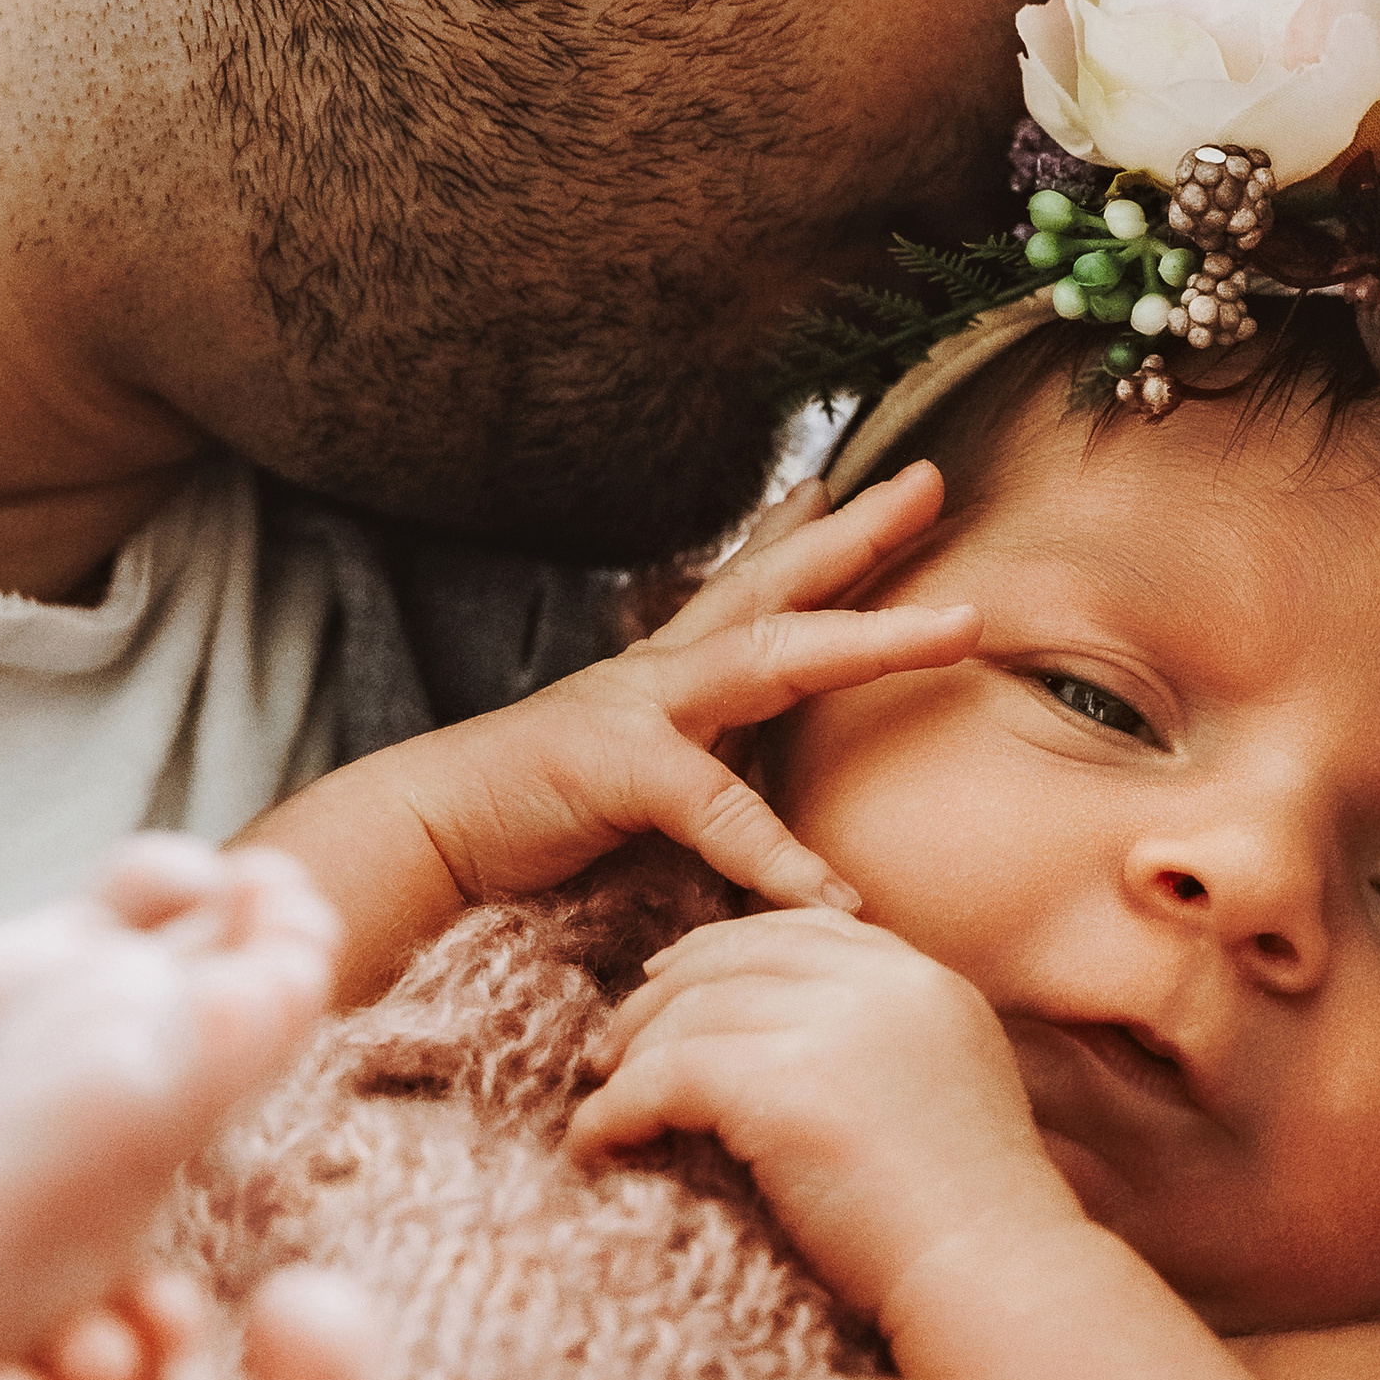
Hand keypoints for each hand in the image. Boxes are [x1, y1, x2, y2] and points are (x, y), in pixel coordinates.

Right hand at [254, 467, 979, 991]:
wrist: (422, 846)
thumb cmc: (525, 826)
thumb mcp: (634, 790)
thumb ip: (699, 781)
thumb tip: (749, 797)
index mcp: (665, 677)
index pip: (745, 588)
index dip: (801, 533)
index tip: (846, 484)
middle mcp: (661, 674)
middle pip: (777, 587)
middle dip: (859, 532)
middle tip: (930, 481)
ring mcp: (641, 711)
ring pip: (774, 656)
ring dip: (870, 638)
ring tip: (958, 629)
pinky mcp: (618, 771)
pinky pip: (719, 810)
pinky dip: (781, 858)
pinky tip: (837, 898)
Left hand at [570, 907, 1082, 1325]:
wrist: (998, 1278)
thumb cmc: (970, 1223)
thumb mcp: (945, 1093)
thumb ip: (883, 1047)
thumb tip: (787, 1049)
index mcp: (927, 982)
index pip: (806, 929)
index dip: (724, 947)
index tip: (671, 979)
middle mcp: (885, 987)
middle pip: (738, 954)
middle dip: (661, 992)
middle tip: (612, 1045)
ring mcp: (838, 1029)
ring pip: (693, 1011)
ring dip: (630, 1055)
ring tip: (603, 1098)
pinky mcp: (787, 1086)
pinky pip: (665, 1077)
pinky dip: (615, 1110)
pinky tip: (594, 1144)